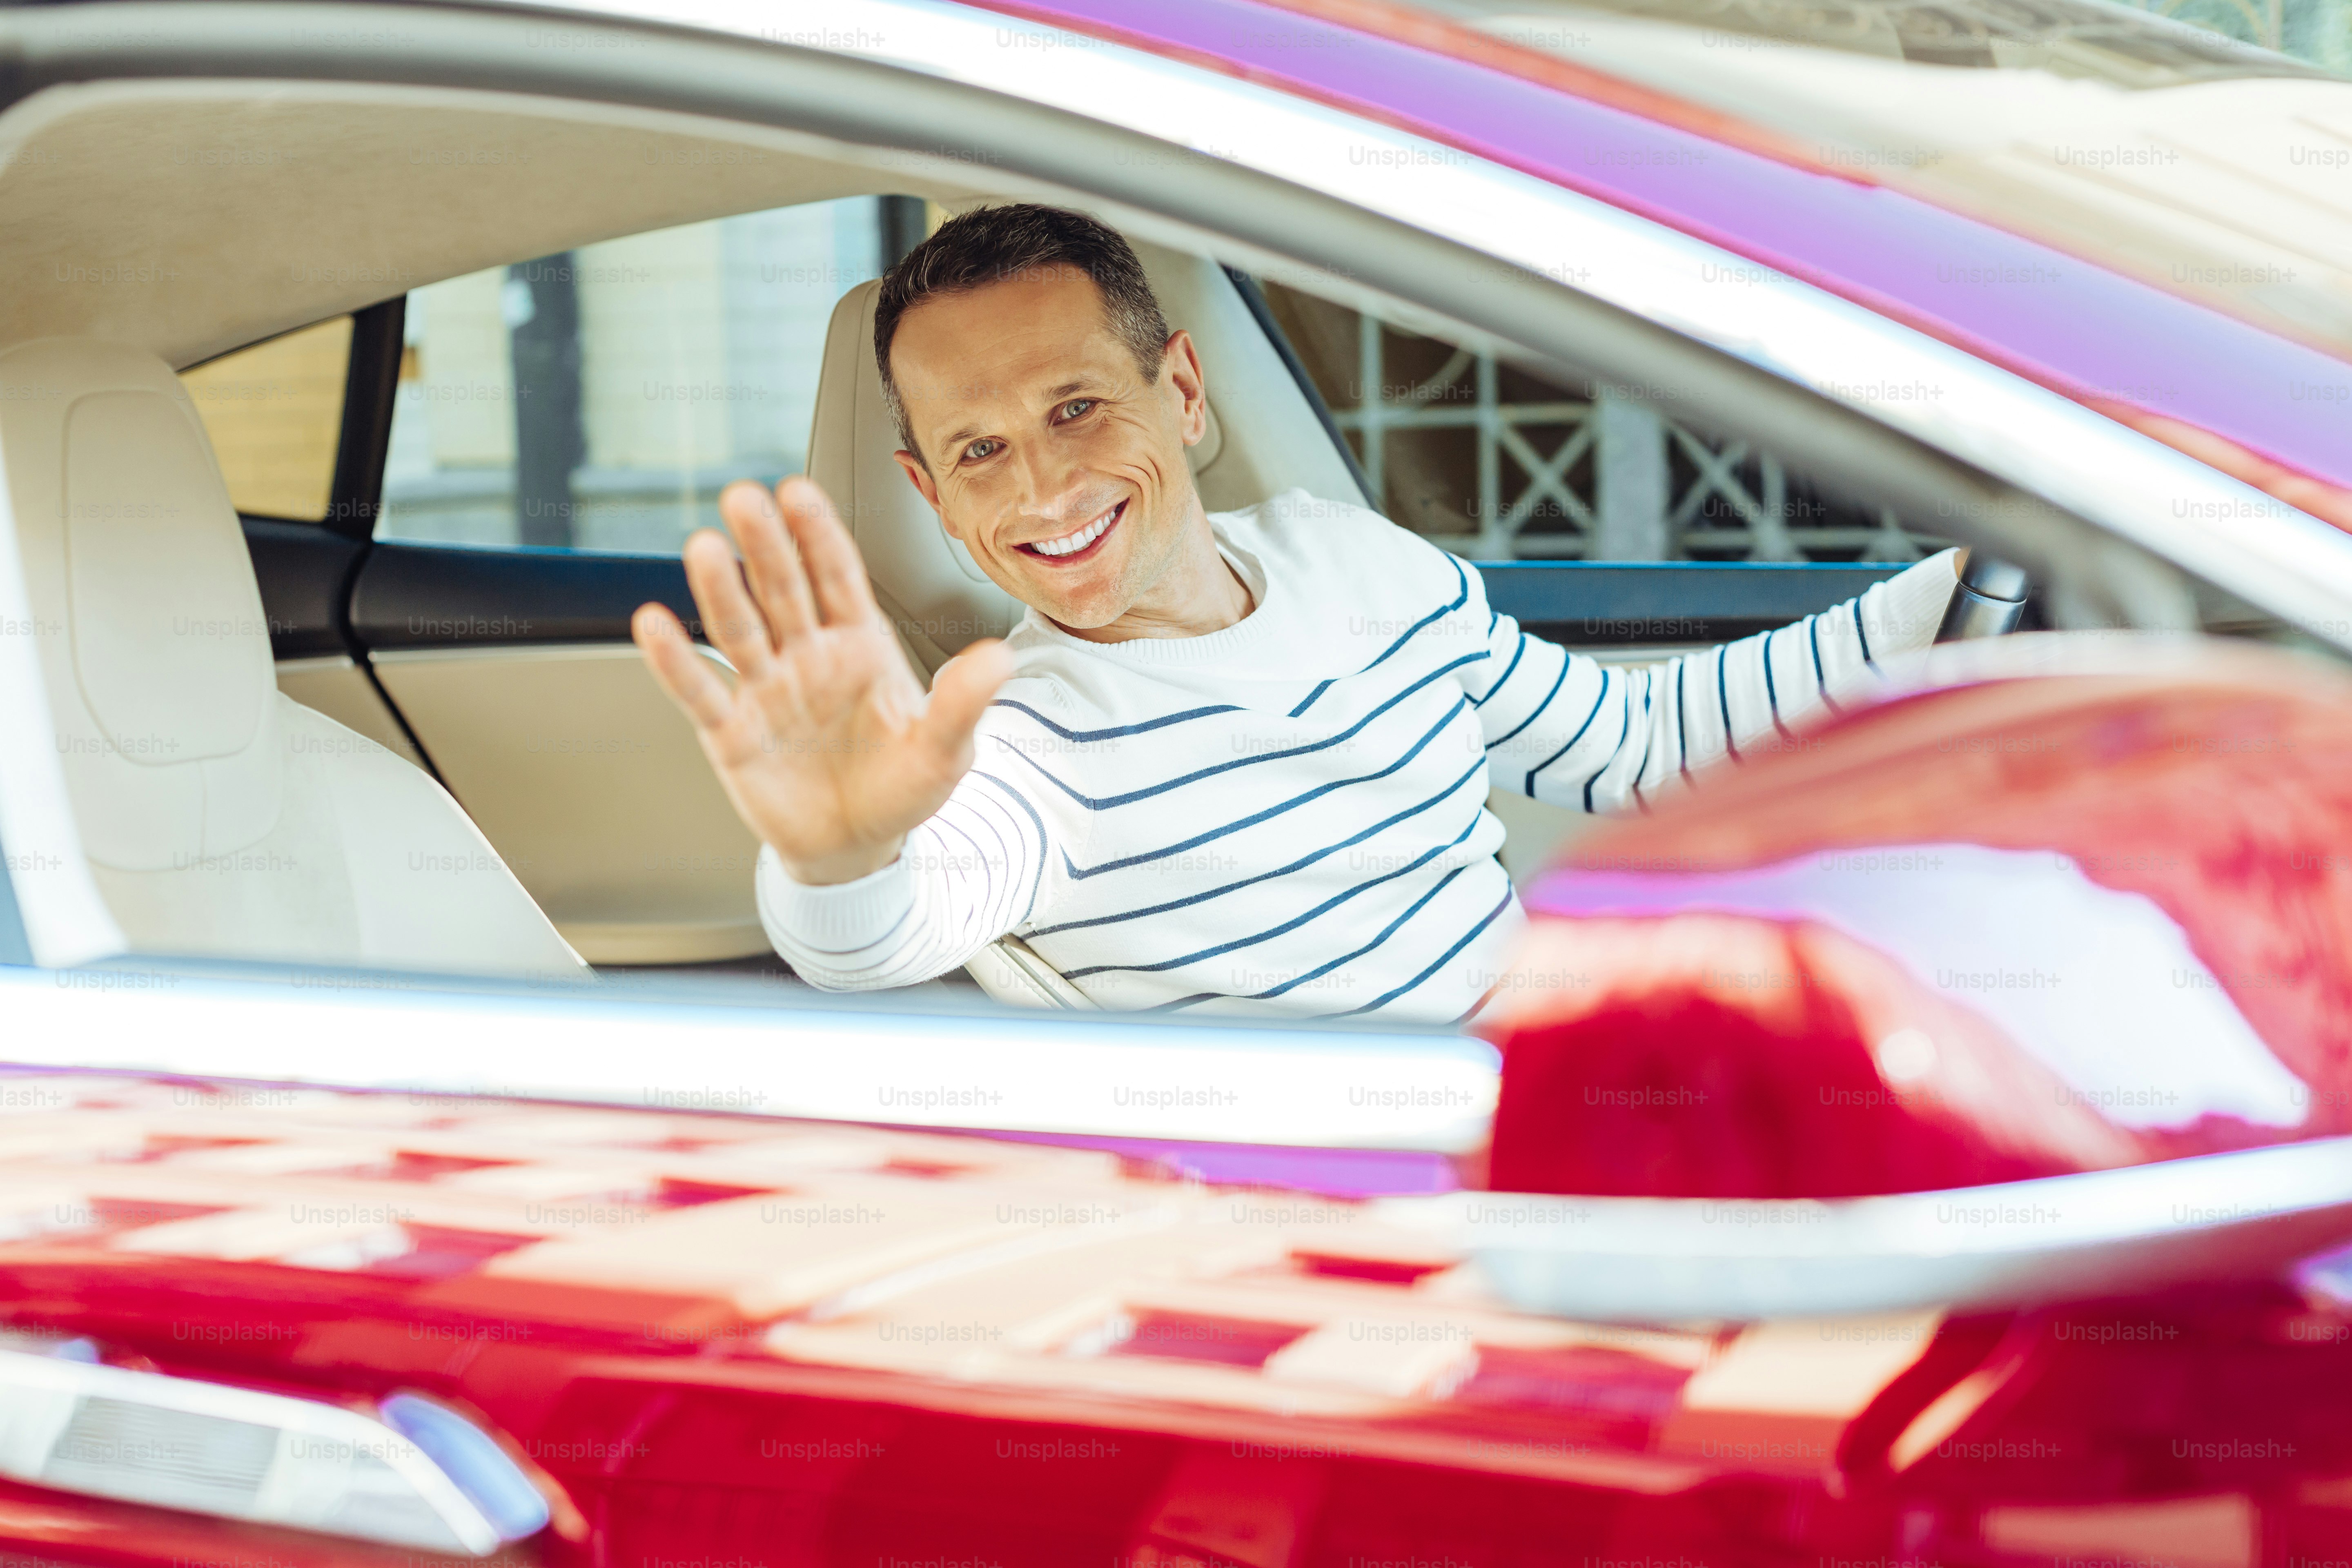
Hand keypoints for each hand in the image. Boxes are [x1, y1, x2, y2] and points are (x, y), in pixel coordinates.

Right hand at [633, 476, 1012, 884]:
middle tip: (745, 498)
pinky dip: (676, 661)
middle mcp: (807, 655)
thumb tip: (1001, 659)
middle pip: (783, 588)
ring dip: (720, 589)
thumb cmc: (901, 790)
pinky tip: (654, 623)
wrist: (859, 848)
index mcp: (860, 643)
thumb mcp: (945, 749)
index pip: (838, 576)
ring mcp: (767, 689)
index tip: (799, 492)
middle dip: (765, 544)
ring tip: (705, 548)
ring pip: (739, 629)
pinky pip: (701, 691)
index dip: (819, 535)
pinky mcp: (732, 731)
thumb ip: (964, 701)